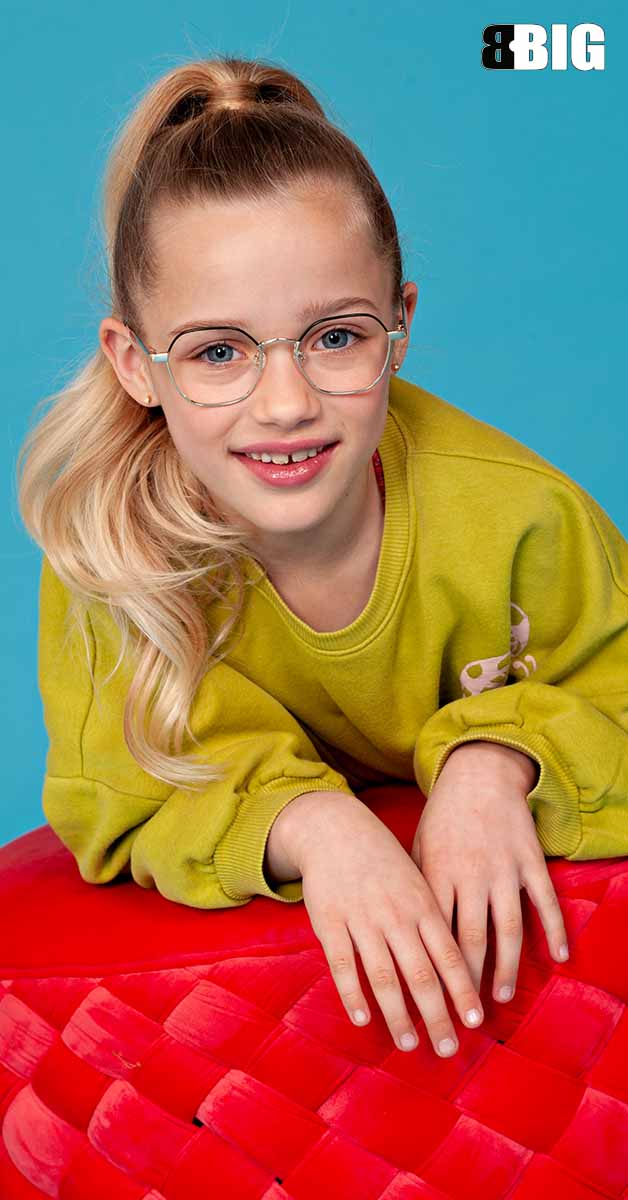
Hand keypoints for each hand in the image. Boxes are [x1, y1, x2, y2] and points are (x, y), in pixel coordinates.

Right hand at [287, 791, 485, 1057]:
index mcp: (423, 904)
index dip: (463, 989)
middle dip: (437, 1015)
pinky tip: (362, 1019)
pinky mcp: (330, 922)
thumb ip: (435, 919)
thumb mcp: (418, 881)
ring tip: (409, 1044)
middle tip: (448, 1049)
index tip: (476, 1020)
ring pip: (383, 976)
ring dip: (398, 1015)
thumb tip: (461, 965)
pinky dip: (353, 994)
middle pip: (421, 974)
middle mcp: (397, 915)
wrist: (337, 829)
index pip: (450, 954)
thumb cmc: (385, 862)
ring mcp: (363, 919)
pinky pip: (343, 965)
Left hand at [411, 741, 568, 1003]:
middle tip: (465, 1020)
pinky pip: (544, 900)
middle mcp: (469, 875)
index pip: (432, 935)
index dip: (432, 974)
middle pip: (469, 940)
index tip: (428, 1005)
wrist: (478, 774)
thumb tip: (398, 939)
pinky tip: (558, 957)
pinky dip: (554, 929)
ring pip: (507, 927)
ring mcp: (502, 868)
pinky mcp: (528, 859)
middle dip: (466, 985)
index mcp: (435, 874)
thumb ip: (414, 891)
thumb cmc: (441, 818)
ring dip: (506, 967)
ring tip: (502, 998)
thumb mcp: (417, 849)